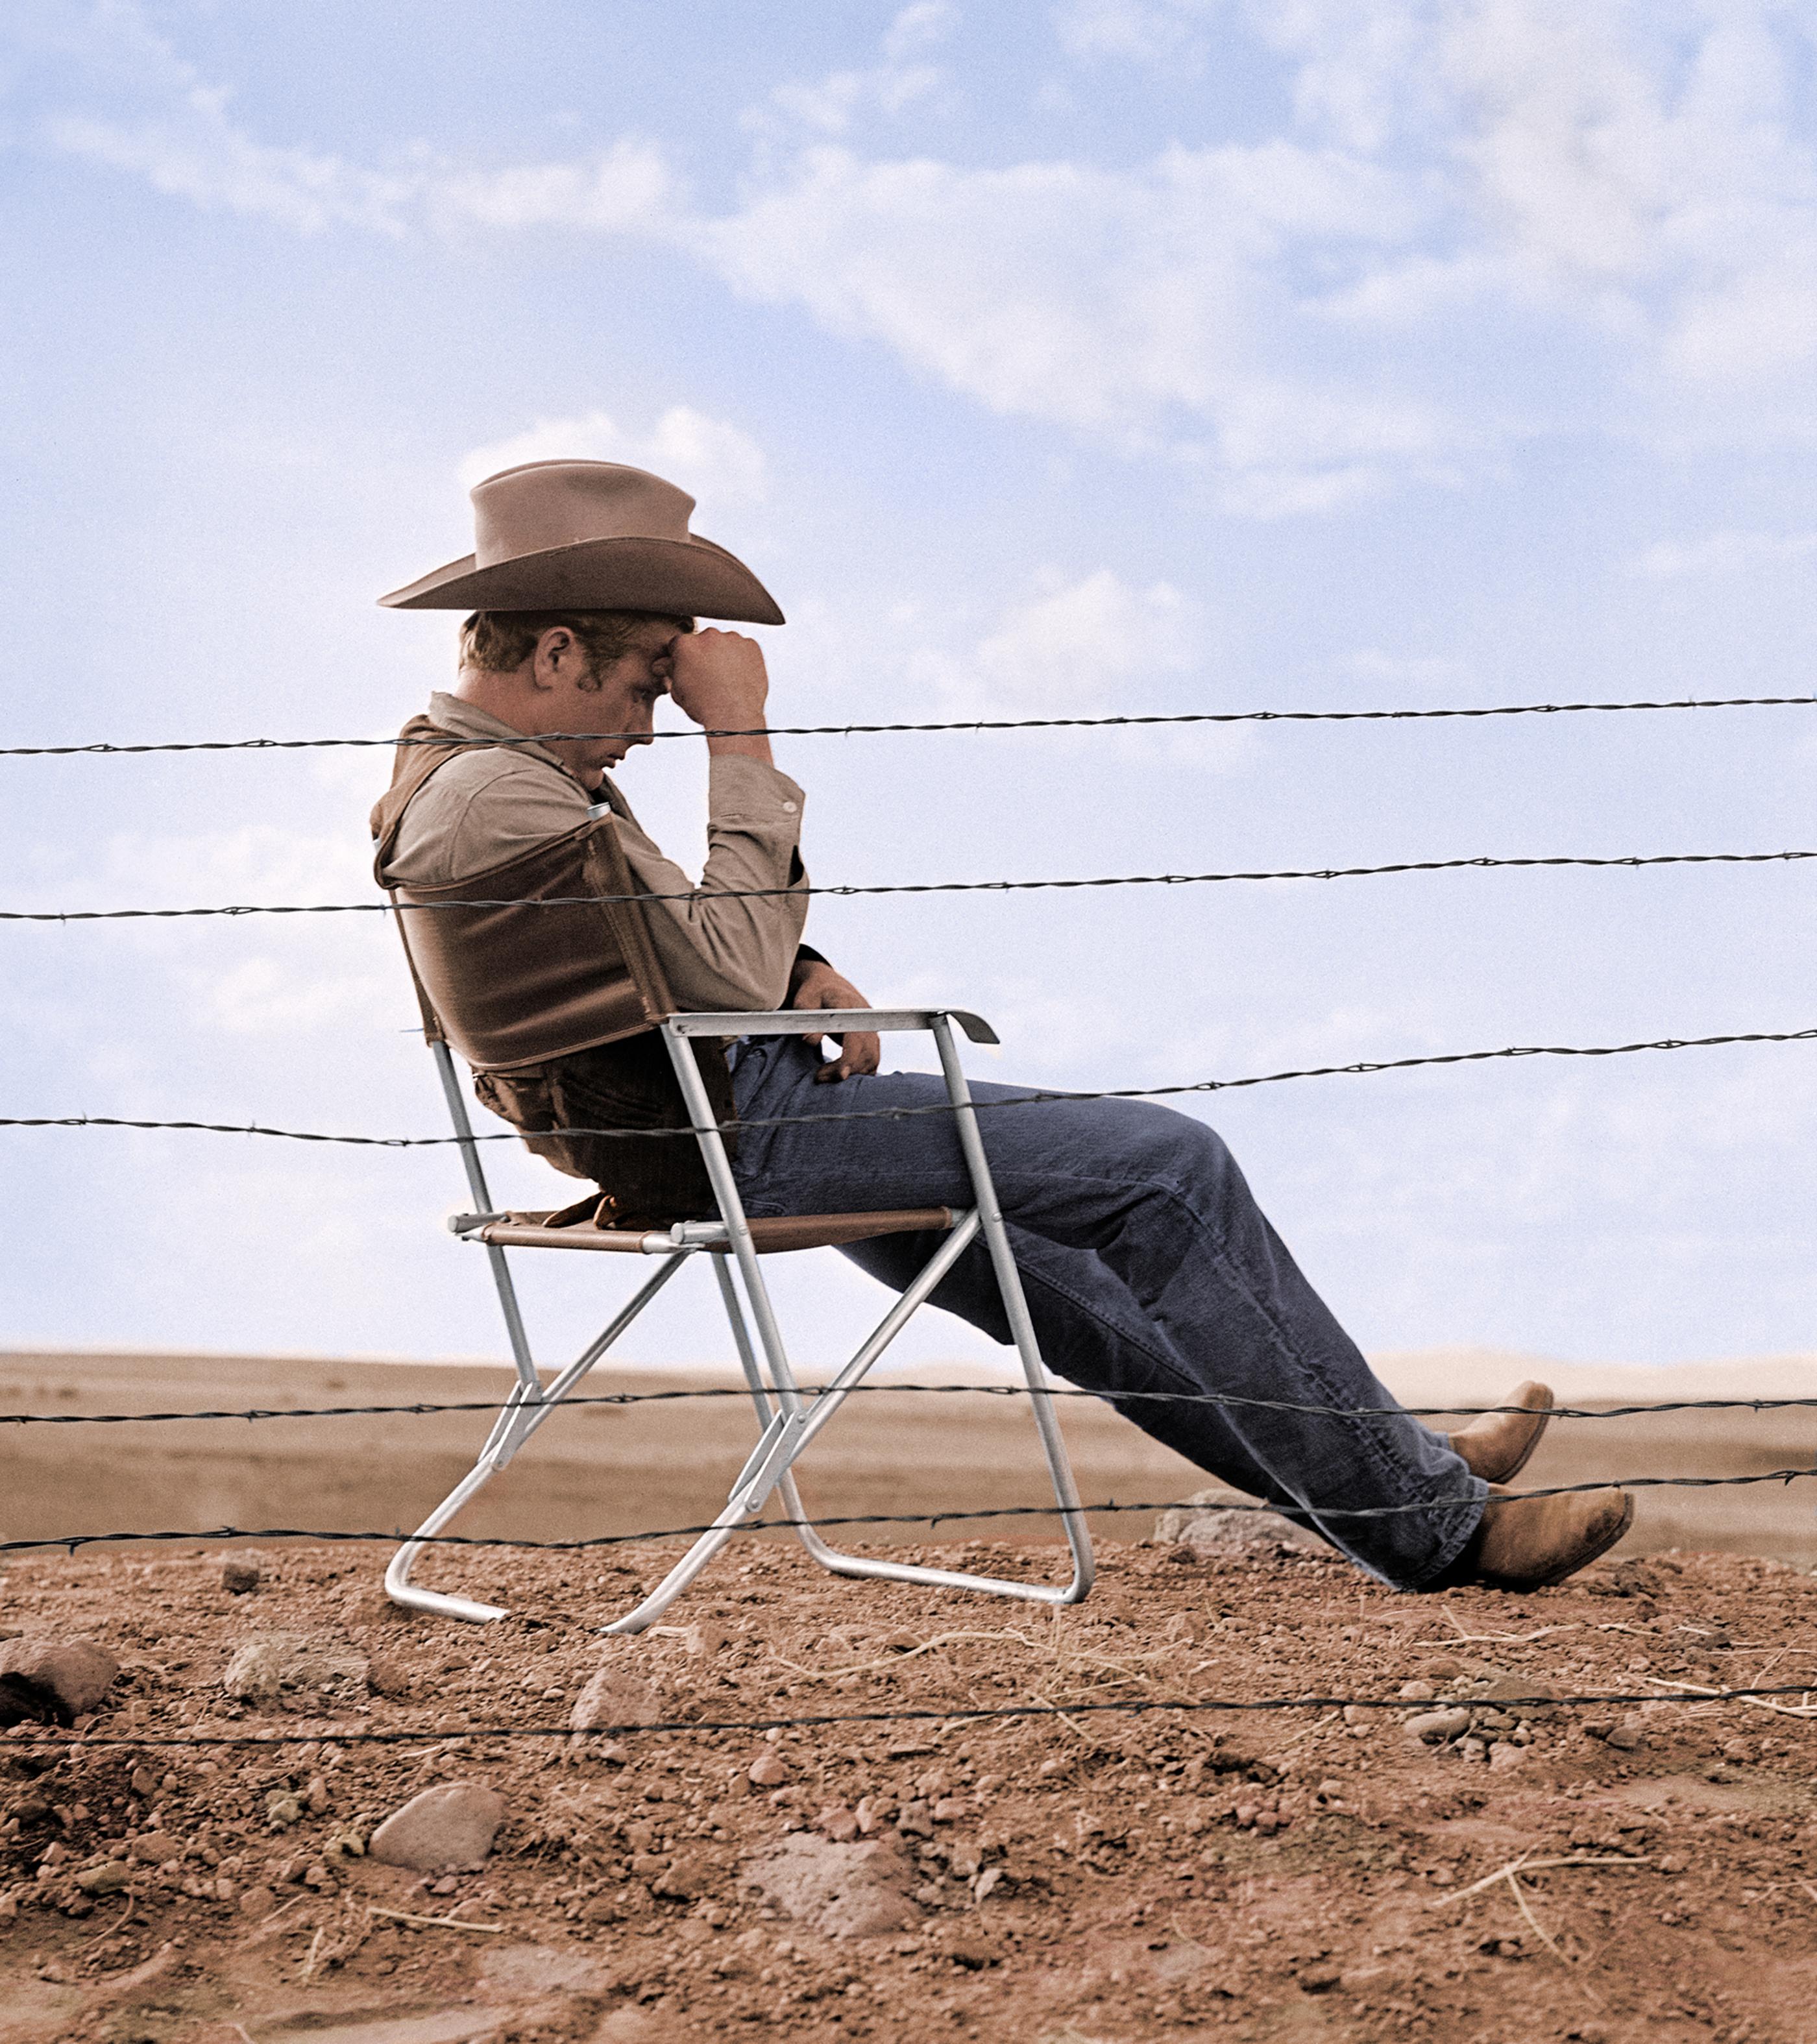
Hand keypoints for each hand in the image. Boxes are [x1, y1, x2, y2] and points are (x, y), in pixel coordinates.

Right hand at [667, 628, 771, 763]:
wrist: (734, 717)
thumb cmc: (703, 707)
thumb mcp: (678, 691)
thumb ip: (671, 672)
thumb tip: (662, 664)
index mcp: (685, 645)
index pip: (680, 645)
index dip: (684, 659)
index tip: (690, 671)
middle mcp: (708, 636)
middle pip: (704, 641)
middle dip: (705, 655)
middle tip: (710, 677)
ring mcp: (732, 639)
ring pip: (725, 643)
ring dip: (724, 655)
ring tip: (727, 680)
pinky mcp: (751, 645)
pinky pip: (744, 648)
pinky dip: (743, 658)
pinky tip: (740, 677)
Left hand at [790, 962, 881, 1083]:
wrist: (826, 986)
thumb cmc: (813, 994)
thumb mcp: (804, 1002)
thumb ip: (806, 1019)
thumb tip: (810, 1040)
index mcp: (849, 1007)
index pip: (856, 1038)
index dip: (851, 1059)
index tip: (841, 1075)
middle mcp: (865, 1020)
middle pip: (865, 1053)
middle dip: (844, 1070)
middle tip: (819, 1077)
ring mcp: (871, 1030)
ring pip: (871, 1060)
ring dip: (851, 1073)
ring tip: (824, 1075)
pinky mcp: (870, 1039)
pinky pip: (872, 1061)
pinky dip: (859, 1072)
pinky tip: (839, 1073)